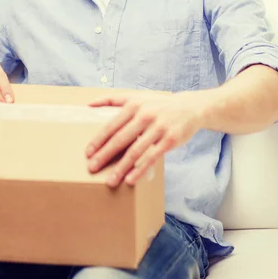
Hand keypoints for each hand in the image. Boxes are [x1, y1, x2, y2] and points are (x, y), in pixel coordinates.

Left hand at [86, 92, 205, 186]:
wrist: (189, 108)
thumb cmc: (157, 105)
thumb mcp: (136, 97)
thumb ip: (112, 100)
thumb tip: (88, 104)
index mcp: (133, 105)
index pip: (111, 125)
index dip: (99, 140)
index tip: (88, 153)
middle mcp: (145, 115)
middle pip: (120, 139)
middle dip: (104, 155)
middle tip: (92, 168)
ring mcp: (158, 128)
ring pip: (135, 151)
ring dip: (121, 168)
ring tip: (110, 181)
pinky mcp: (170, 140)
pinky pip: (152, 157)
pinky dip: (140, 170)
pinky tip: (130, 180)